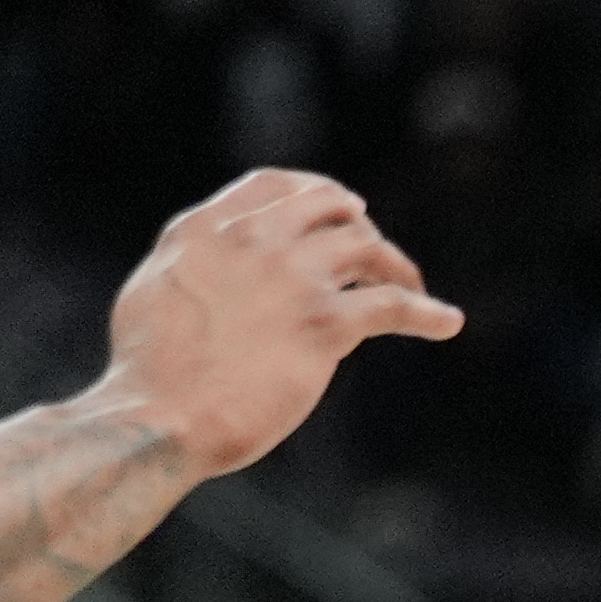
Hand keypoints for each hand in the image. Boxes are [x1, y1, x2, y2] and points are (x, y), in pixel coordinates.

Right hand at [85, 172, 462, 478]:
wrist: (162, 415)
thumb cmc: (152, 371)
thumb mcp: (157, 289)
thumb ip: (196, 264)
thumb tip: (216, 261)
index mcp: (203, 229)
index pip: (272, 186)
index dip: (313, 193)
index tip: (341, 209)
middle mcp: (251, 240)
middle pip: (328, 206)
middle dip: (357, 225)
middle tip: (375, 254)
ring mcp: (291, 278)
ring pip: (367, 247)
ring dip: (396, 267)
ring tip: (410, 290)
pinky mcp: (325, 323)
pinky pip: (395, 306)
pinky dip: (429, 313)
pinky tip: (448, 322)